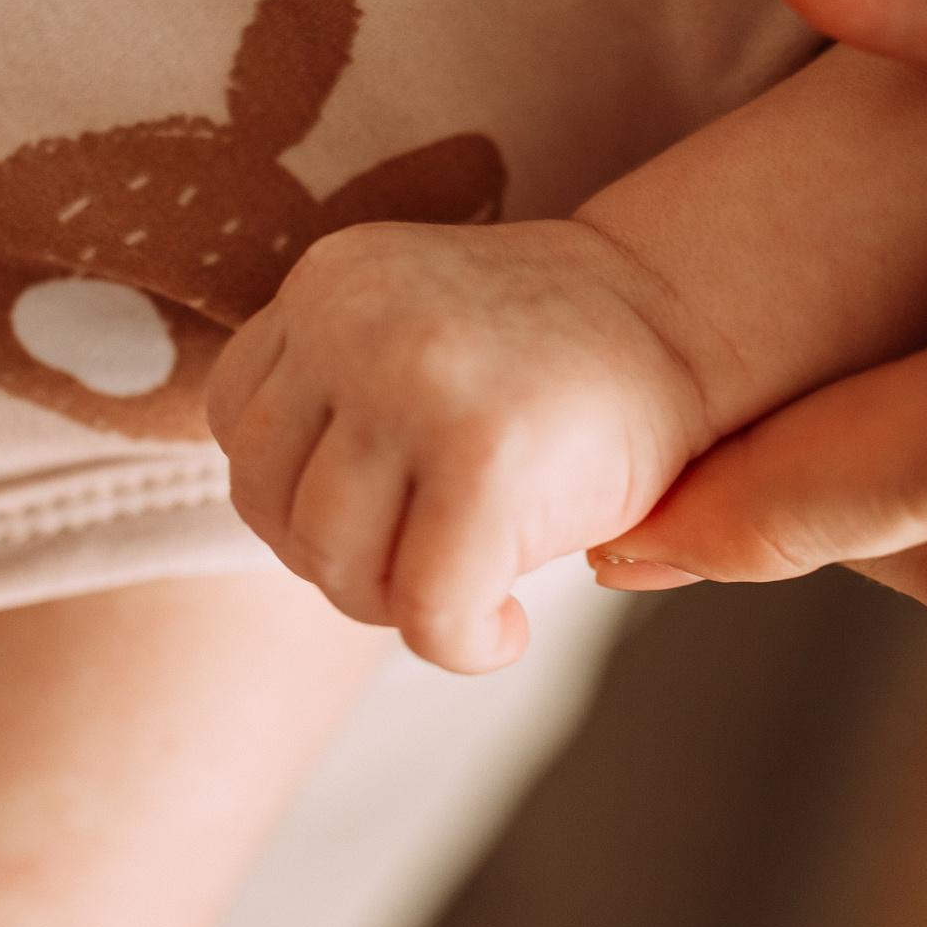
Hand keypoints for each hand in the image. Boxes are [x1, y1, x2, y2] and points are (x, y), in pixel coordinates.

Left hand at [209, 219, 707, 671]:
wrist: (687, 317)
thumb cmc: (555, 360)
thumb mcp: (411, 332)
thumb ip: (331, 396)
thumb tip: (279, 528)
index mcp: (328, 281)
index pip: (239, 426)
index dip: (298, 494)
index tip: (381, 515)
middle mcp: (355, 320)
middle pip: (271, 502)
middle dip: (342, 561)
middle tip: (426, 566)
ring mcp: (414, 382)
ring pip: (332, 562)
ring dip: (397, 605)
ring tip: (470, 588)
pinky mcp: (483, 458)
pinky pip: (424, 610)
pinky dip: (461, 645)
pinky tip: (507, 626)